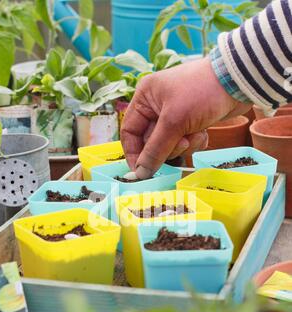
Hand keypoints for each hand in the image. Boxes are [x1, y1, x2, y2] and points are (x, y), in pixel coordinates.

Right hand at [121, 57, 250, 178]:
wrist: (238, 82)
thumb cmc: (201, 93)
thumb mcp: (174, 122)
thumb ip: (155, 150)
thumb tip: (140, 173)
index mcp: (145, 97)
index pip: (129, 131)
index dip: (134, 153)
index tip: (142, 171)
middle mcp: (156, 105)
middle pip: (151, 141)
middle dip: (168, 147)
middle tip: (182, 143)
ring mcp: (175, 114)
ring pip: (169, 145)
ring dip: (183, 145)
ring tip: (196, 134)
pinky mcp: (191, 121)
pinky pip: (185, 141)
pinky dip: (194, 141)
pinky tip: (204, 132)